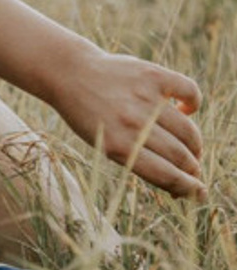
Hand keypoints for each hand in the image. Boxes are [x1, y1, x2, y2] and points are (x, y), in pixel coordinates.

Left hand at [57, 49, 204, 198]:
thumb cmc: (89, 117)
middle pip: (180, 156)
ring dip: (195, 144)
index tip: (199, 194)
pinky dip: (193, 103)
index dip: (187, 188)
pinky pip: (190, 91)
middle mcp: (133, 125)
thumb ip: (138, 159)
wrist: (70, 75)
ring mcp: (145, 99)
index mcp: (118, 147)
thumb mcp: (104, 145)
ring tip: (191, 148)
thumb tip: (177, 178)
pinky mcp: (153, 75)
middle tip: (193, 170)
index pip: (165, 175)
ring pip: (188, 130)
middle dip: (192, 168)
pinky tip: (185, 110)